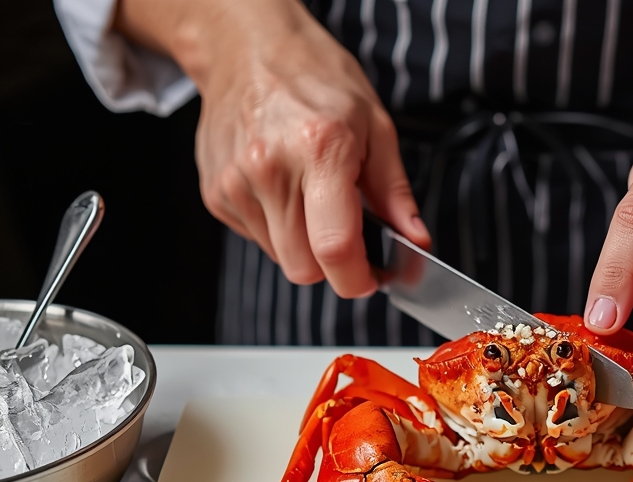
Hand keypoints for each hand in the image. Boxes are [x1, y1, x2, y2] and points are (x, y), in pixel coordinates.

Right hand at [115, 0, 429, 296]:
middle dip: (332, 264)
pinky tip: (284, 191)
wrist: (249, 49)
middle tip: (347, 232)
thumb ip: (396, 194)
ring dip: (303, 245)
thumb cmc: (316, 81)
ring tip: (312, 197)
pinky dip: (277, 228)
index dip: (358, 278)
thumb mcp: (376, 127)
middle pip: (304, 268)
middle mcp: (270, 169)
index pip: (335, 249)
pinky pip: (257, 239)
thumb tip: (416, 242)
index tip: (372, 278)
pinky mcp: (216, 194)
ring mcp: (235, 183)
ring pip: (280, 258)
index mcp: (319, 151)